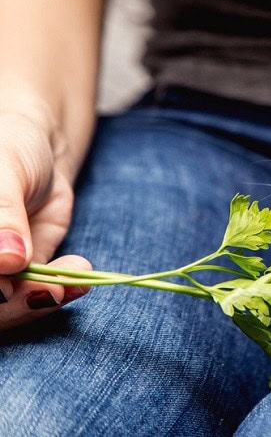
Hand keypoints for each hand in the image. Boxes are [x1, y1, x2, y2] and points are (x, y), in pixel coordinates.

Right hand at [0, 111, 90, 330]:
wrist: (37, 146)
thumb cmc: (9, 146)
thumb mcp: (4, 172)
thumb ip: (3, 215)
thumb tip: (8, 260)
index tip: (5, 288)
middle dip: (13, 304)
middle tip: (50, 289)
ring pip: (6, 306)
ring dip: (40, 301)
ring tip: (71, 282)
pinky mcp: (21, 273)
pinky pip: (36, 292)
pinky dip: (60, 290)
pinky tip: (80, 278)